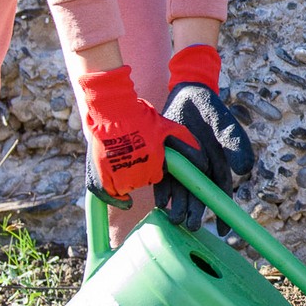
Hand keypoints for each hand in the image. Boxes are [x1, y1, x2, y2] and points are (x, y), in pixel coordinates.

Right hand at [79, 65, 197, 200]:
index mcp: (156, 164)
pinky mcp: (104, 176)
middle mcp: (140, 173)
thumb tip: (201, 154)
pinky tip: (113, 185)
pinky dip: (111, 192)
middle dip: (138, 173)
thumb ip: (184, 139)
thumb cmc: (140, 116)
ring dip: (124, 180)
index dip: (151, 168)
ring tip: (120, 163)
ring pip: (126, 187)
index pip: (156, 176)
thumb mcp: (167, 126)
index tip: (146, 159)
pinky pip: (110, 193)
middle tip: (131, 157)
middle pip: (140, 182)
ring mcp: (122, 175)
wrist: (113, 112)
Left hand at [154, 45, 256, 230]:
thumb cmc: (211, 109)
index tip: (223, 232)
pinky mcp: (164, 161)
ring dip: (178, 208)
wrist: (185, 93)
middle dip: (196, 213)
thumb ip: (236, 143)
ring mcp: (182, 168)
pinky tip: (161, 202)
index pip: (222, 196)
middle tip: (191, 225)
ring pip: (180, 194)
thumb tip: (245, 170)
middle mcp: (200, 172)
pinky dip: (162, 193)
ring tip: (175, 218)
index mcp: (218, 167)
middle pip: (199, 199)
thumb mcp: (225, 124)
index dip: (223, 214)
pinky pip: (162, 182)